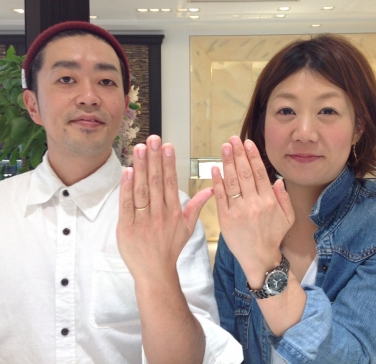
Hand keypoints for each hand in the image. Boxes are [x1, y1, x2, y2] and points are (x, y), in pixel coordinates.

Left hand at [117, 135, 212, 283]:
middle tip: (152, 139)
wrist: (155, 272)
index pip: (171, 183)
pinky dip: (127, 189)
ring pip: (142, 190)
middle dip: (154, 159)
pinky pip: (127, 206)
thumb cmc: (171, 248)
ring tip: (139, 148)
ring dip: (140, 168)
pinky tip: (127, 172)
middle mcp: (160, 214)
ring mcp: (143, 221)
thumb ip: (197, 206)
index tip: (167, 146)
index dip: (169, 163)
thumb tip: (211, 190)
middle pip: (156, 182)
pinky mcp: (127, 228)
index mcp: (174, 212)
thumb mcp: (188, 227)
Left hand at [211, 136, 294, 287]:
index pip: (259, 173)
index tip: (247, 143)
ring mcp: (238, 210)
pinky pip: (220, 196)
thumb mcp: (287, 218)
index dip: (252, 156)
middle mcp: (253, 203)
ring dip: (227, 162)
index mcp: (268, 201)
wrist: (259, 258)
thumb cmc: (273, 237)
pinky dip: (217, 181)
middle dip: (238, 154)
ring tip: (224, 147)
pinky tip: (214, 168)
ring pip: (232, 181)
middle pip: (244, 173)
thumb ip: (284, 198)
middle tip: (233, 139)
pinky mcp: (225, 218)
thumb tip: (277, 179)